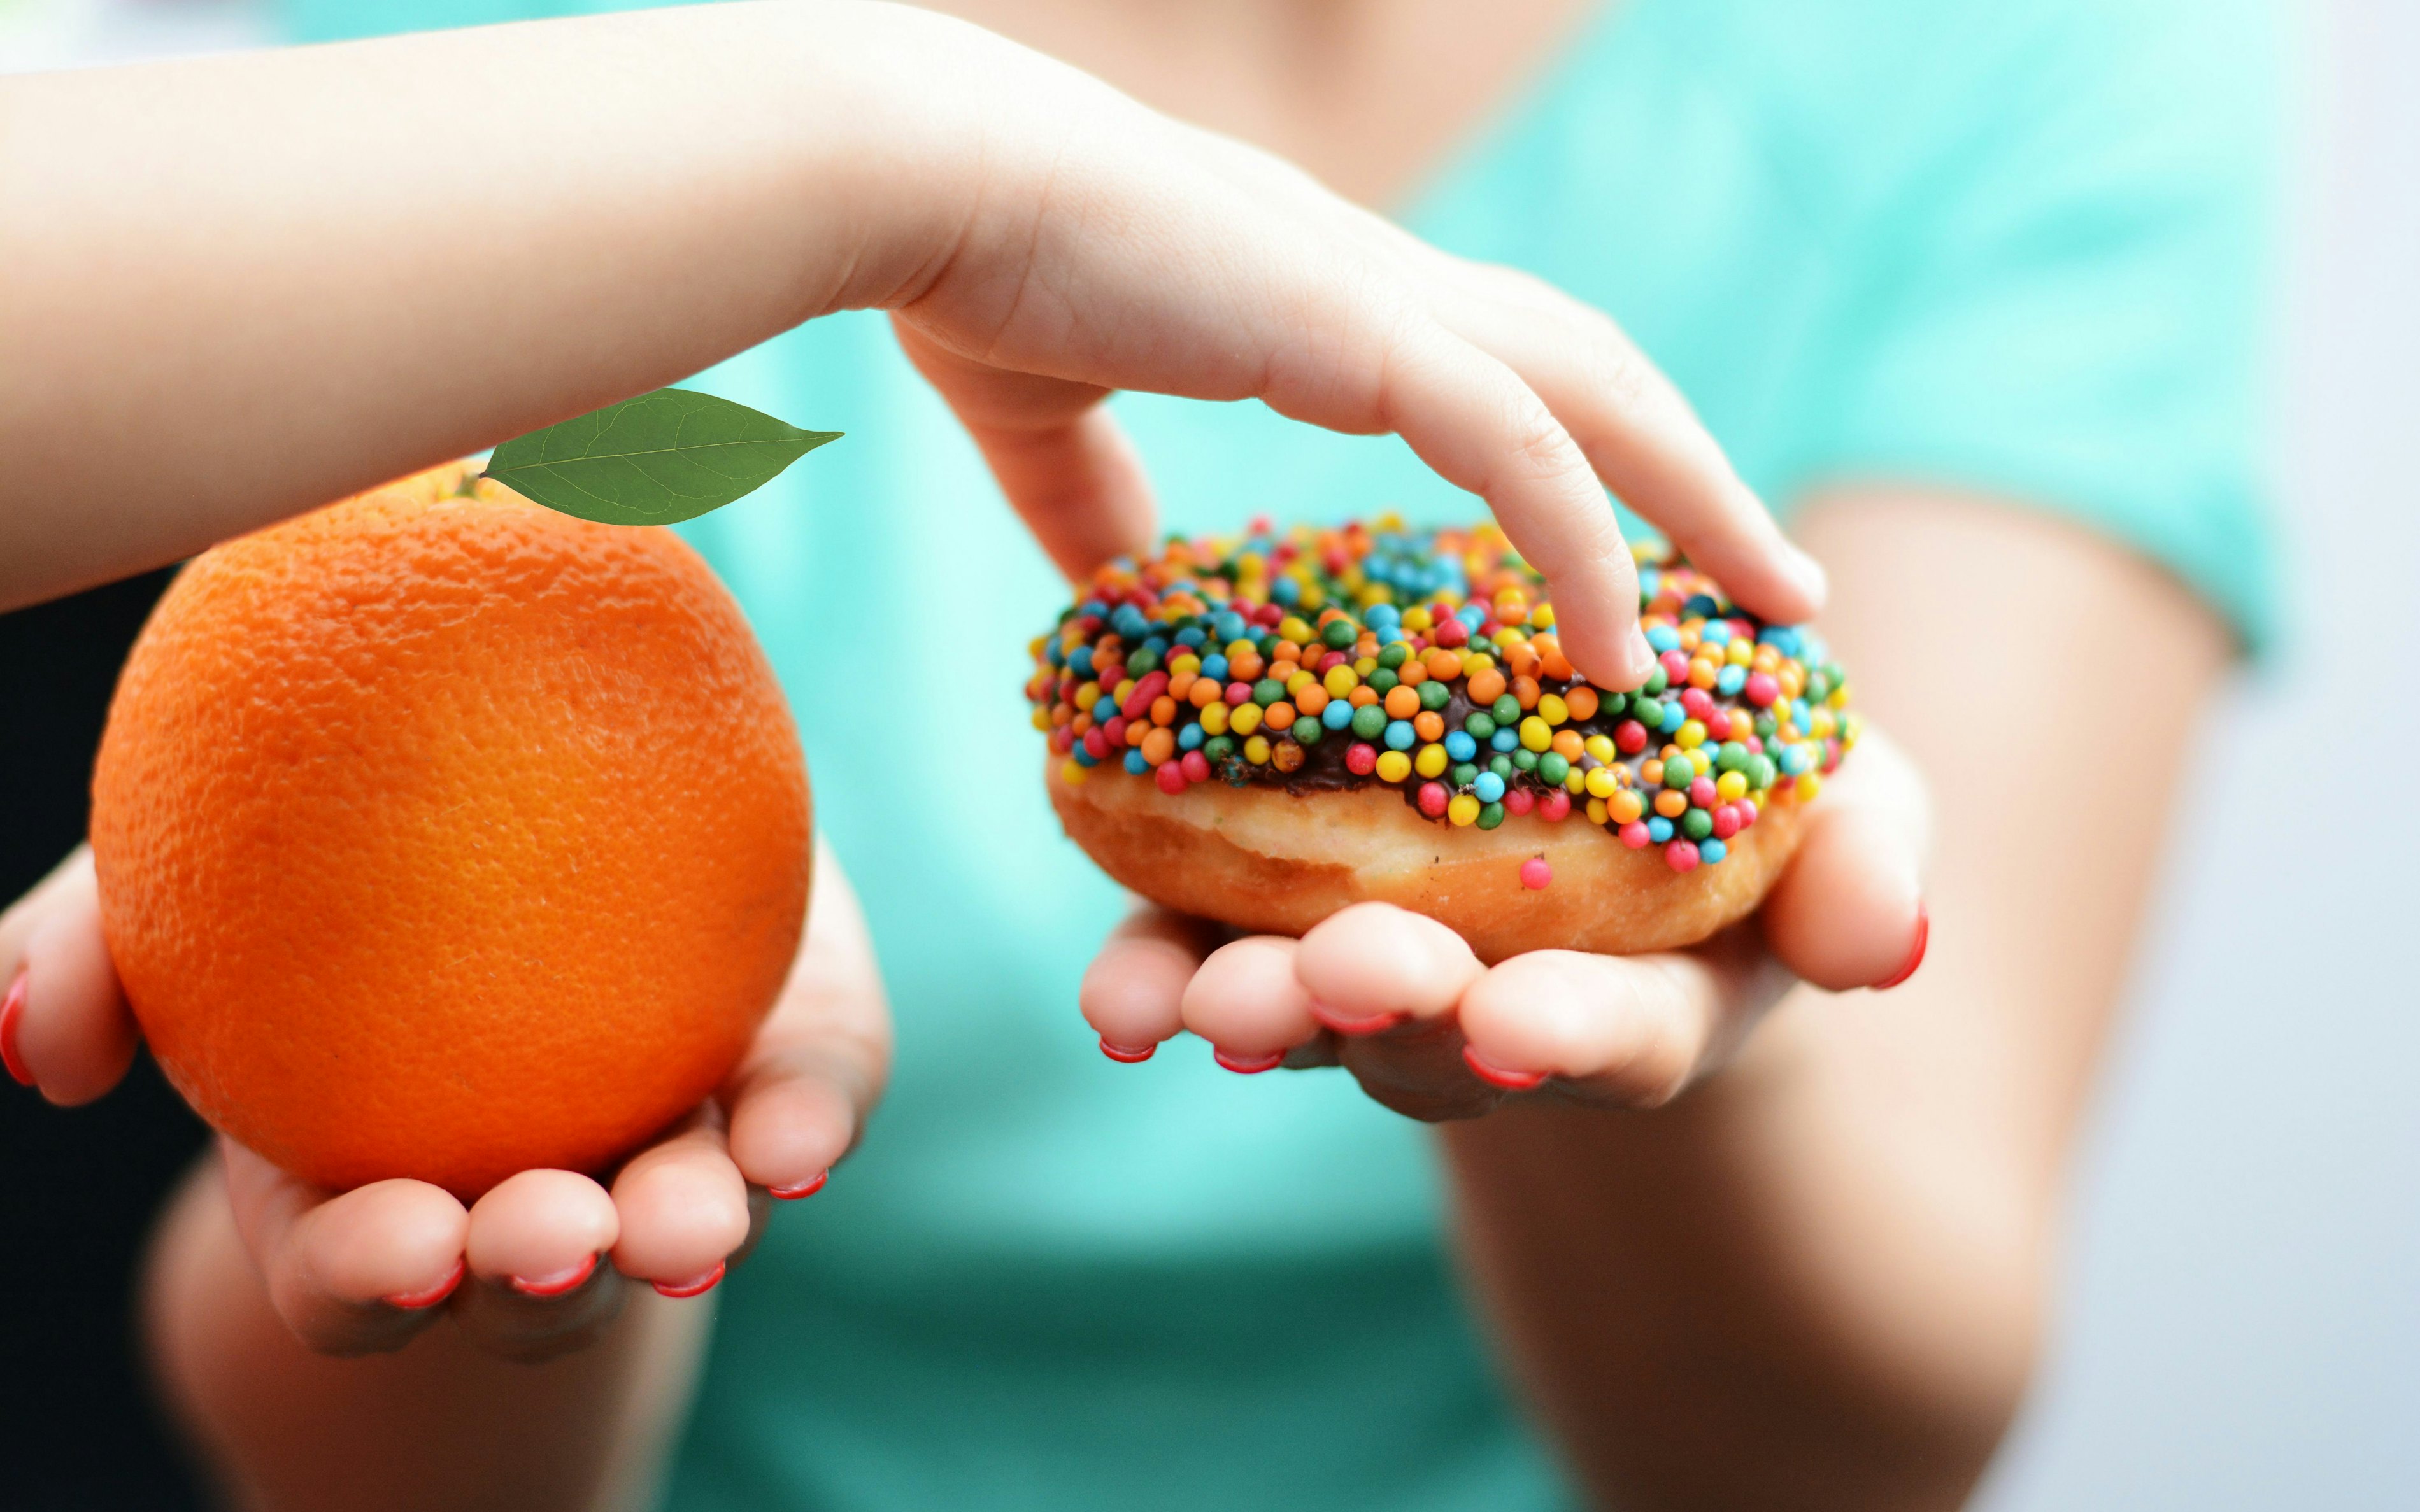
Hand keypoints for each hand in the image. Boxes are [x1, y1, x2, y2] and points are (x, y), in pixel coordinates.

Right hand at [0, 841, 887, 1360]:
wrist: (542, 756)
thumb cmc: (332, 856)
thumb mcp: (189, 882)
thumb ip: (98, 949)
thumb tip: (37, 1047)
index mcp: (372, 1171)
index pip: (357, 1269)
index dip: (369, 1278)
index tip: (397, 1246)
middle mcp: (530, 1178)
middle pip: (533, 1278)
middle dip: (538, 1278)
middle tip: (551, 1239)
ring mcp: (668, 1130)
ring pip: (683, 1220)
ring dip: (687, 1230)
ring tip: (695, 1219)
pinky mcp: (781, 1059)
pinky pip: (805, 1108)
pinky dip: (806, 1128)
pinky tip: (801, 1141)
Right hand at [881, 4, 1824, 684]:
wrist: (920, 179)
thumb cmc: (972, 273)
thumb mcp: (1045, 420)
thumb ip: (1094, 504)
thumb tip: (1118, 588)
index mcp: (1325, 303)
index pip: (1505, 369)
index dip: (1589, 447)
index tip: (1641, 541)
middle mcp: (1382, 290)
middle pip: (1596, 375)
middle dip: (1693, 473)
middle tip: (1772, 578)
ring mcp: (1381, 304)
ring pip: (1596, 401)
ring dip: (1697, 503)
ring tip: (1778, 603)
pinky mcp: (1355, 334)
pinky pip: (1519, 453)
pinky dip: (1588, 547)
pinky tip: (1627, 649)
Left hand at [1076, 732, 1928, 1120]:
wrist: (1618, 791)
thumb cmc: (1756, 814)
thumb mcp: (1850, 819)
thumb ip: (1868, 872)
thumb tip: (1879, 939)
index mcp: (1645, 995)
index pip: (1616, 1031)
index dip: (1573, 1033)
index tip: (1523, 1020)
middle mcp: (1499, 1012)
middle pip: (1435, 1036)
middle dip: (1384, 1009)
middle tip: (1342, 973)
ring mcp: (1379, 973)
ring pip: (1305, 1007)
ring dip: (1246, 1000)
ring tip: (1189, 995)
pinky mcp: (1277, 914)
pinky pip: (1208, 951)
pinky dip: (1156, 967)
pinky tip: (1115, 989)